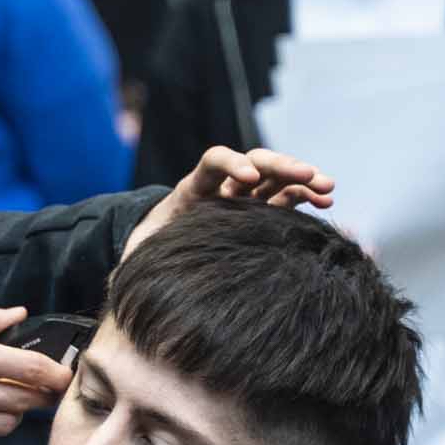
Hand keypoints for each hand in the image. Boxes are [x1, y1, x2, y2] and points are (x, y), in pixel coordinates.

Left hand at [122, 146, 334, 259]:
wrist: (164, 257)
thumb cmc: (152, 258)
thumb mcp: (141, 257)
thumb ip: (135, 263)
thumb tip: (116, 282)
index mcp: (192, 191)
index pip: (212, 162)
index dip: (230, 165)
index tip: (246, 181)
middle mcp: (221, 188)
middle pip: (253, 162)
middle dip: (279, 166)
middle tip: (306, 174)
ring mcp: (244, 198)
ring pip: (276, 177)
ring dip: (302, 177)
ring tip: (327, 186)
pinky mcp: (261, 212)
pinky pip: (287, 197)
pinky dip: (306, 195)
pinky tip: (327, 202)